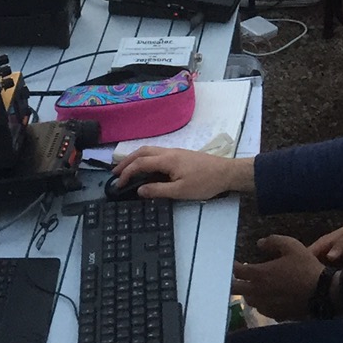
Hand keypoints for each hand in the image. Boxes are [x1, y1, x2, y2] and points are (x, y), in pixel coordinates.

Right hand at [112, 146, 253, 200]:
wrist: (226, 173)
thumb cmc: (204, 182)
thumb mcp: (180, 191)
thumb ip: (158, 190)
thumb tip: (139, 189)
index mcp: (167, 159)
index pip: (140, 163)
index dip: (126, 173)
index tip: (118, 184)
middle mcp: (169, 152)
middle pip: (142, 151)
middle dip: (126, 161)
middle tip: (115, 173)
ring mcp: (175, 152)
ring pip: (149, 150)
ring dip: (135, 158)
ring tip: (126, 169)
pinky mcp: (180, 155)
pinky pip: (157, 153)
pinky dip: (145, 158)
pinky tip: (145, 167)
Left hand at [231, 234, 325, 321]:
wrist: (321, 292)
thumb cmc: (305, 267)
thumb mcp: (292, 246)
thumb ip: (273, 242)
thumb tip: (259, 243)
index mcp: (259, 274)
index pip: (236, 271)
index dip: (232, 265)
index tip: (231, 262)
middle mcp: (258, 292)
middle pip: (235, 289)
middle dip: (232, 282)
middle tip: (233, 277)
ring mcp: (266, 305)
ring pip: (249, 301)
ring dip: (248, 293)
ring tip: (252, 286)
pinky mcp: (275, 315)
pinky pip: (263, 309)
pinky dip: (262, 302)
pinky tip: (269, 298)